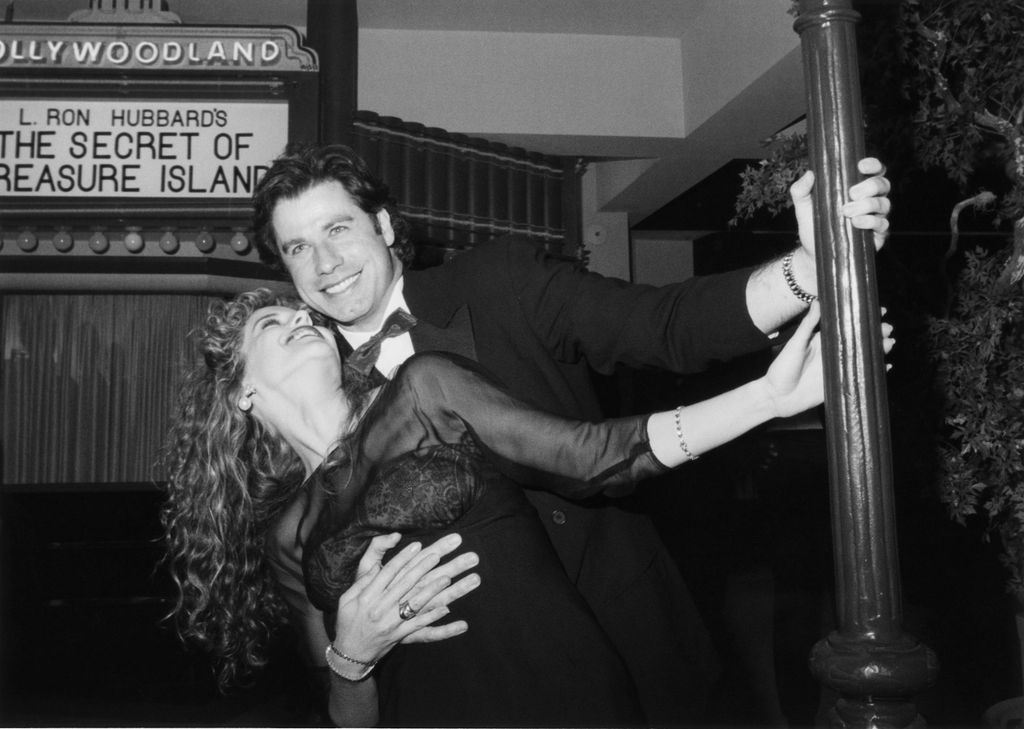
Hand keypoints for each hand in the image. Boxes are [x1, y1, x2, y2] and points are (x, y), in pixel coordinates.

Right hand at [332, 532, 479, 666]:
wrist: (350, 653)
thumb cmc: (349, 621)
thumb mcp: (347, 598)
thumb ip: (363, 581)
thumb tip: (378, 565)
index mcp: (367, 597)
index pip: (388, 573)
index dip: (403, 558)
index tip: (417, 545)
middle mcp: (379, 609)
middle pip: (404, 584)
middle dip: (421, 568)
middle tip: (436, 556)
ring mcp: (390, 623)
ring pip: (414, 603)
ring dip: (431, 590)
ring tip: (446, 578)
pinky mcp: (398, 635)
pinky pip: (418, 625)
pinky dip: (432, 617)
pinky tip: (446, 608)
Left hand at [763, 303, 894, 417]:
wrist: (776, 397)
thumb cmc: (782, 368)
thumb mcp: (795, 344)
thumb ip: (808, 325)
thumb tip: (818, 301)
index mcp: (823, 341)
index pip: (847, 326)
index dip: (863, 319)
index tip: (878, 311)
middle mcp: (834, 353)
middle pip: (860, 341)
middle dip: (876, 334)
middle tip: (887, 328)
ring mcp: (838, 369)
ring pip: (864, 357)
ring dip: (879, 350)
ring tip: (890, 343)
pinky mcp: (840, 385)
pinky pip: (862, 376)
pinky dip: (875, 371)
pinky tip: (886, 366)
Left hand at [792, 157, 891, 257]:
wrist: (813, 251)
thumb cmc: (812, 224)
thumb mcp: (803, 205)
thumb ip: (801, 189)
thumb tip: (810, 173)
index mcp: (857, 186)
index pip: (874, 170)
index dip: (872, 165)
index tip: (860, 166)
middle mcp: (870, 199)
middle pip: (883, 184)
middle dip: (869, 186)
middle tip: (851, 193)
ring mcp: (875, 216)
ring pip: (884, 204)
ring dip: (867, 204)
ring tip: (846, 212)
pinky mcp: (877, 234)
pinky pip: (883, 224)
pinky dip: (870, 221)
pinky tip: (856, 223)